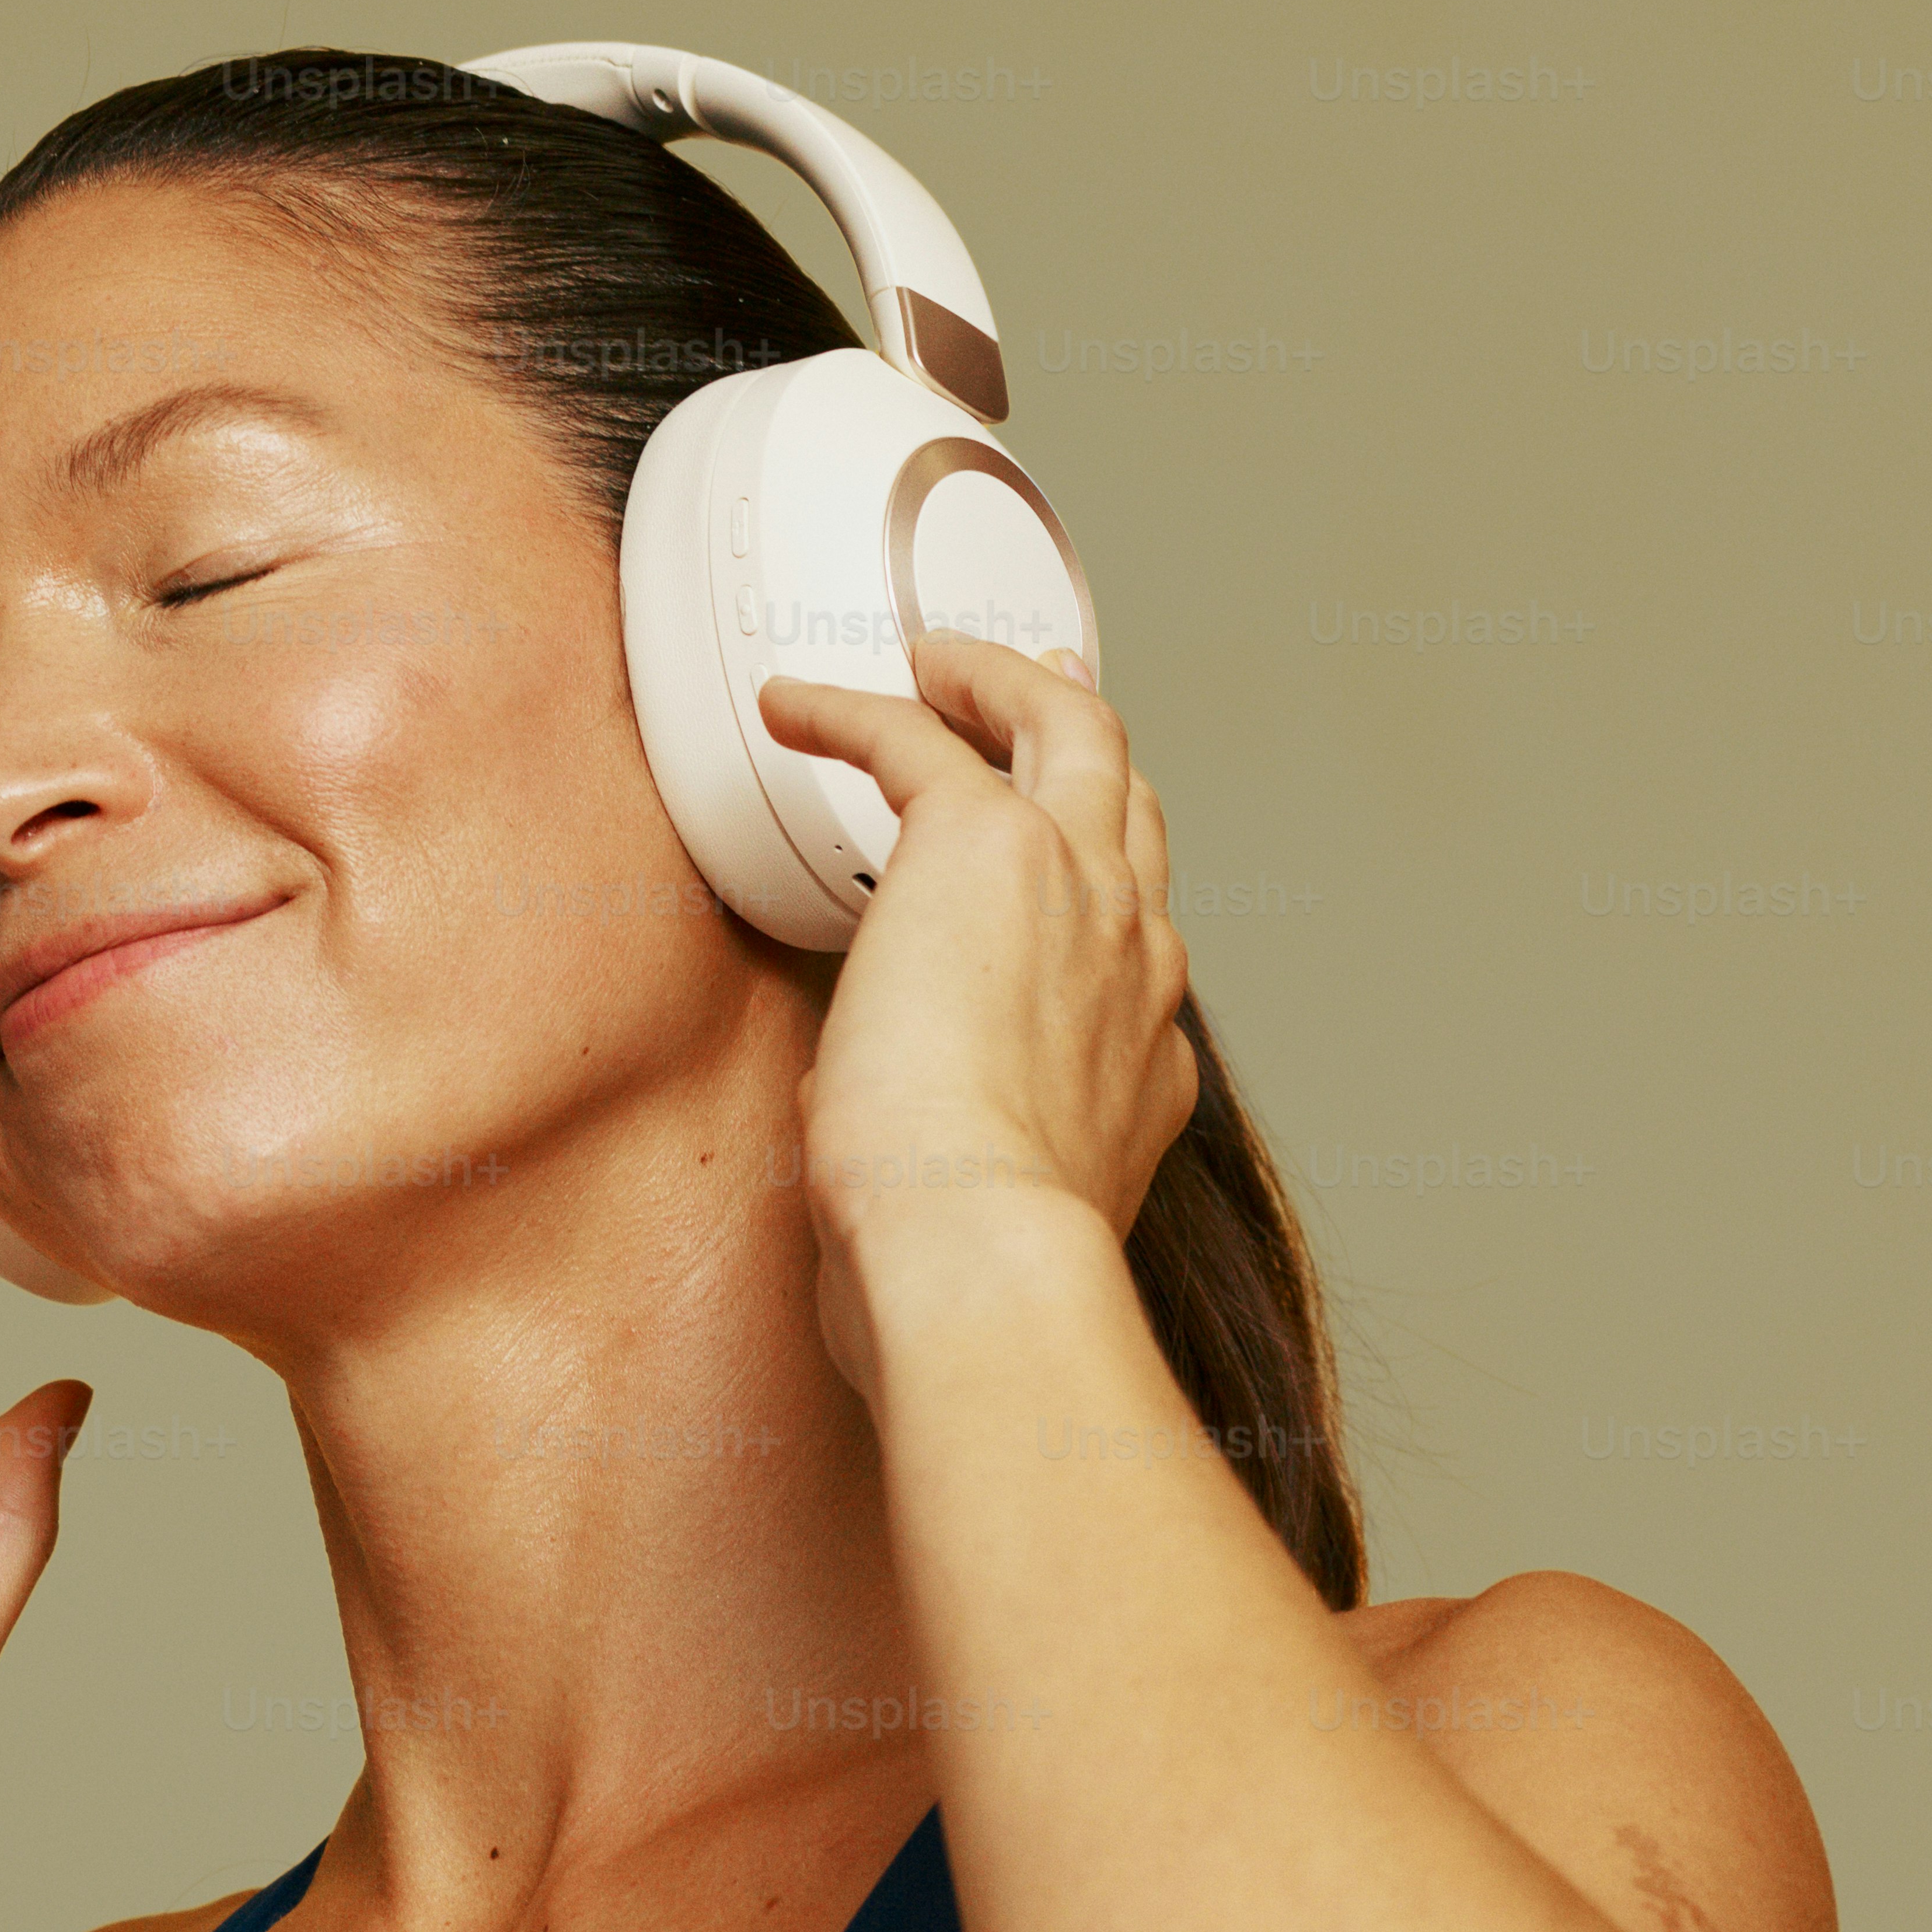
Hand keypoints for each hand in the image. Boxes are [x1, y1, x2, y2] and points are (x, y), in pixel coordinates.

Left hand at [754, 631, 1200, 1388]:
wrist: (975, 1248)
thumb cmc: (959, 1266)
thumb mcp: (975, 1201)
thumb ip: (932, 1142)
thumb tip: (851, 1106)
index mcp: (1139, 1057)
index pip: (1126, 947)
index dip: (1078, 901)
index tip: (1035, 881)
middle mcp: (1134, 958)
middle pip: (1132, 804)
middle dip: (1085, 743)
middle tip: (1033, 693)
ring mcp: (1082, 891)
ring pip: (1072, 728)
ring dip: (998, 684)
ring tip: (927, 665)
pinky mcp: (988, 842)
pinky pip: (919, 734)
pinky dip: (854, 708)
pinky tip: (792, 705)